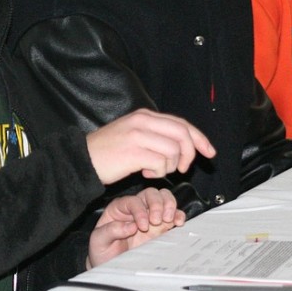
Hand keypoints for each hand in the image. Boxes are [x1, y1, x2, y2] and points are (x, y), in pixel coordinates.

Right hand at [86, 108, 214, 183]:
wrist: (82, 160)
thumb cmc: (109, 152)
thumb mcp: (133, 134)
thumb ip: (156, 134)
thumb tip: (183, 144)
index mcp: (144, 116)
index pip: (181, 123)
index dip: (199, 138)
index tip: (209, 152)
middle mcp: (143, 122)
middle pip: (182, 134)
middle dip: (191, 153)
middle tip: (184, 168)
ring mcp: (138, 136)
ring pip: (173, 151)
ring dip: (170, 166)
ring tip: (155, 171)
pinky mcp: (133, 153)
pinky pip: (161, 163)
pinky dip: (159, 172)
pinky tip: (146, 174)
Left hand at [87, 188, 185, 267]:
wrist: (112, 265)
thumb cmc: (103, 251)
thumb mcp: (98, 242)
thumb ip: (110, 231)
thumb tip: (130, 226)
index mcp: (119, 208)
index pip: (133, 201)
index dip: (140, 210)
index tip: (142, 226)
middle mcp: (136, 208)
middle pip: (151, 193)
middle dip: (157, 204)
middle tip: (157, 220)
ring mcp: (150, 216)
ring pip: (163, 198)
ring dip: (169, 205)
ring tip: (169, 219)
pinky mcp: (161, 226)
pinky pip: (173, 214)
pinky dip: (178, 215)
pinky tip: (178, 222)